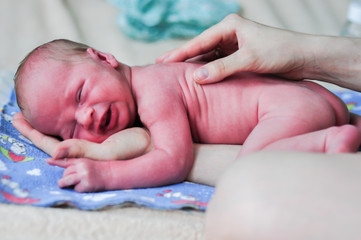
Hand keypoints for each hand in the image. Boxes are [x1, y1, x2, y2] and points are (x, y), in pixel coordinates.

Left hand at [13, 112, 152, 160]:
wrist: (158, 140)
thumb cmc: (138, 148)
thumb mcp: (111, 152)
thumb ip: (84, 154)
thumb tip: (53, 155)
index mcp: (85, 157)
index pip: (52, 147)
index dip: (34, 134)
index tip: (17, 118)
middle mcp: (85, 152)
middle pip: (53, 141)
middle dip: (36, 129)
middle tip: (18, 115)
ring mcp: (93, 144)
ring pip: (64, 136)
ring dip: (49, 126)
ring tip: (34, 115)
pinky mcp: (101, 138)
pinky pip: (78, 131)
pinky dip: (67, 123)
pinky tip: (66, 115)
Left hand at [47, 158, 107, 191]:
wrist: (112, 173)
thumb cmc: (98, 170)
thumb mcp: (87, 163)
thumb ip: (76, 165)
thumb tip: (63, 174)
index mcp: (81, 160)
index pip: (65, 161)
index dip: (55, 161)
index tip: (47, 161)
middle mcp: (81, 166)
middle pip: (64, 173)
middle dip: (67, 178)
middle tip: (77, 180)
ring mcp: (83, 175)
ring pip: (65, 181)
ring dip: (66, 184)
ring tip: (73, 185)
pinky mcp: (86, 184)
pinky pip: (75, 189)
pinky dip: (79, 190)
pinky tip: (86, 187)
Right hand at [157, 14, 309, 83]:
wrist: (304, 58)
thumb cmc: (280, 52)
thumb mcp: (249, 59)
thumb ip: (222, 68)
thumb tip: (197, 78)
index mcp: (230, 26)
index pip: (199, 41)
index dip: (179, 53)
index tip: (161, 62)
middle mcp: (229, 34)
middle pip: (200, 48)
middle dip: (182, 58)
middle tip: (160, 67)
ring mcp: (234, 46)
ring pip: (208, 57)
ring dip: (194, 66)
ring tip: (174, 75)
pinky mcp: (239, 57)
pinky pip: (218, 65)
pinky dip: (208, 72)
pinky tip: (197, 79)